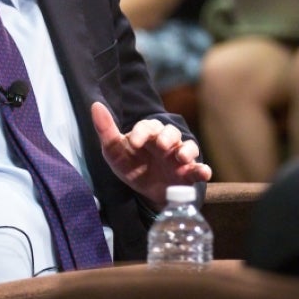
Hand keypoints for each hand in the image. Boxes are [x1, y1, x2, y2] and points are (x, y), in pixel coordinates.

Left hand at [90, 103, 210, 209]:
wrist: (145, 193)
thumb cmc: (130, 167)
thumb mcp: (114, 152)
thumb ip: (105, 130)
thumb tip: (95, 105)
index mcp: (147, 134)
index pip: (147, 126)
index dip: (142, 132)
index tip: (134, 143)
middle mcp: (166, 142)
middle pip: (171, 132)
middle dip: (167, 137)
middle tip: (161, 146)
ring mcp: (179, 157)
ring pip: (188, 147)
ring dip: (187, 150)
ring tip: (181, 158)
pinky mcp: (188, 173)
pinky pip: (199, 169)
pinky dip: (203, 170)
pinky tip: (203, 173)